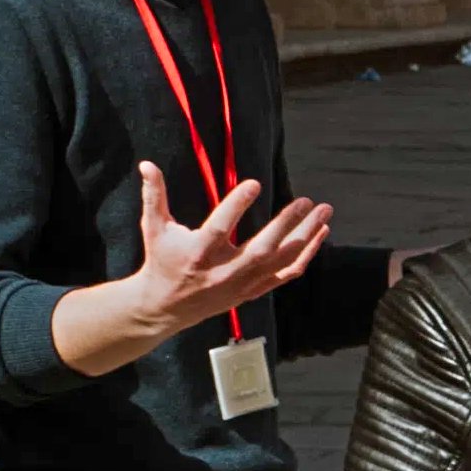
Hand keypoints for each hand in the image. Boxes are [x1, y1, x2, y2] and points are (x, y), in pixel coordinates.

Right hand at [113, 164, 334, 353]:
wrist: (166, 307)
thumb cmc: (161, 260)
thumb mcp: (154, 228)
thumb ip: (154, 196)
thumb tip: (146, 164)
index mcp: (198, 252)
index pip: (220, 227)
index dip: (237, 205)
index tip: (254, 183)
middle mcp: (223, 270)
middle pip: (262, 248)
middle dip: (286, 224)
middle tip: (306, 200)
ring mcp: (242, 283)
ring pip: (281, 261)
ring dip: (306, 237)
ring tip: (324, 212)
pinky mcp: (253, 290)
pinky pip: (286, 273)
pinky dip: (306, 255)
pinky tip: (321, 234)